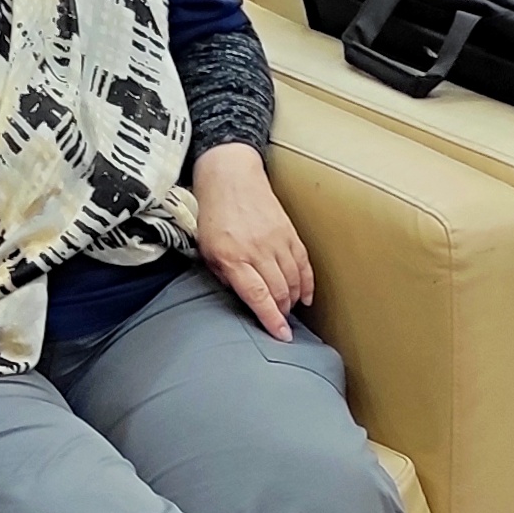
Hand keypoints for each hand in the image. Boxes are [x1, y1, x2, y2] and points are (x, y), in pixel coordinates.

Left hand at [191, 143, 315, 339]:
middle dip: (283, 312)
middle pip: (279, 290)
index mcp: (232, 256)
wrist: (230, 177)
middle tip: (281, 323)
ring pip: (293, 278)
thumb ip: (223, 275)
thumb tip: (242, 297)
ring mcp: (276, 240)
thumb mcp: (206, 250)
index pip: (258, 295)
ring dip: (294, 299)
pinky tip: (306, 295)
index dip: (271, 318)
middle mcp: (257, 249)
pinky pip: (303, 262)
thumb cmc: (214, 215)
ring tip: (289, 310)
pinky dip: (307, 282)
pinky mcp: (289, 231)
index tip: (282, 335)